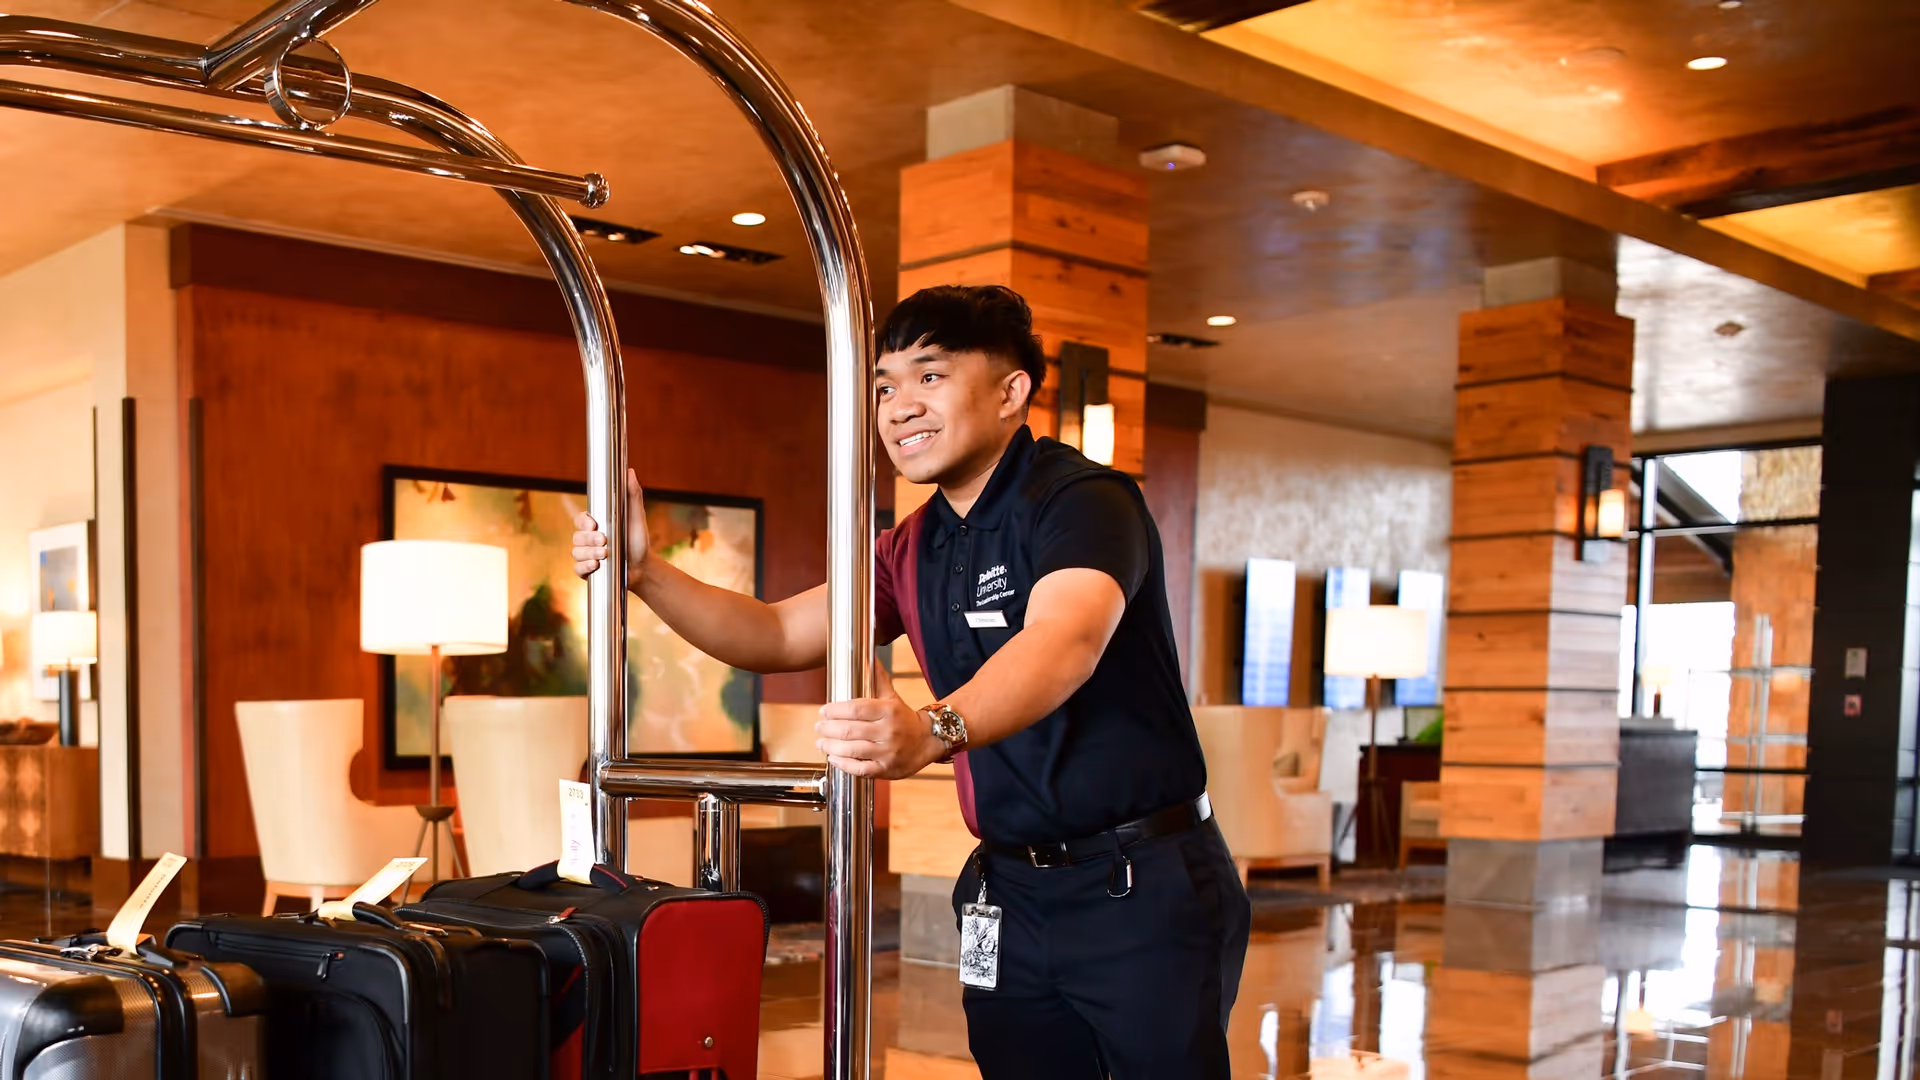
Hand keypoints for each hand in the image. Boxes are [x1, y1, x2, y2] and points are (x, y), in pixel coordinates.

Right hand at [572, 469, 648, 583]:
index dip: (583, 522)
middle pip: (577, 536)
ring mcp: (586, 555)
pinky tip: (596, 565)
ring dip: (589, 553)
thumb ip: (632, 494)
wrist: (643, 567)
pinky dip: (584, 567)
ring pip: (576, 552)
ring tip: (604, 554)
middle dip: (589, 539)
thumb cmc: (638, 540)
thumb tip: (629, 471)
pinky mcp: (587, 571)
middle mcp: (588, 539)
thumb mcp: (637, 516)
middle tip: (604, 541)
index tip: (594, 524)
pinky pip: (577, 569)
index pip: (581, 520)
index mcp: (597, 525)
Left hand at [815, 666, 946, 779]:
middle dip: (828, 728)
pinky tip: (833, 758)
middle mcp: (889, 731)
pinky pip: (860, 769)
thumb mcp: (892, 696)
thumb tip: (868, 655)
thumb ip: (877, 678)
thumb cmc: (904, 718)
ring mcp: (888, 751)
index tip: (823, 711)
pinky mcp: (886, 769)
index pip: (856, 708)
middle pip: (850, 729)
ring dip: (831, 746)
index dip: (835, 710)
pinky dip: (843, 764)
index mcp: (889, 710)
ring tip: (820, 743)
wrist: (928, 741)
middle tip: (818, 727)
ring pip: (852, 749)